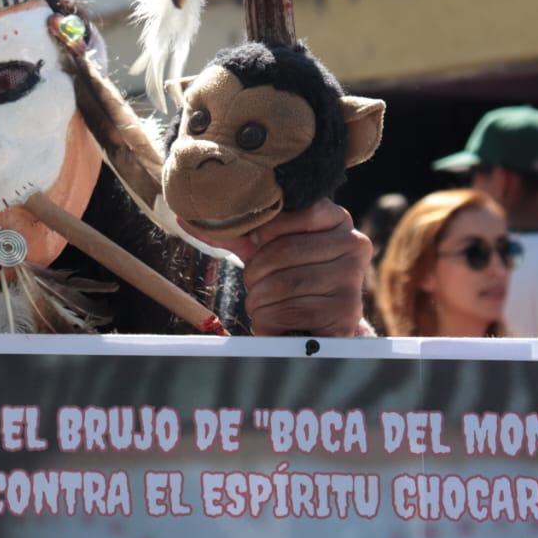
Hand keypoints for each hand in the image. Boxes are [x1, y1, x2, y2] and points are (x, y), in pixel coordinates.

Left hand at [212, 198, 370, 336]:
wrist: (315, 321)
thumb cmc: (287, 275)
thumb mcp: (262, 247)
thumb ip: (231, 231)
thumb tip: (184, 216)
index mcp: (334, 217)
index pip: (284, 217)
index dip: (260, 238)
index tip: (257, 250)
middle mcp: (353, 243)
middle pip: (281, 253)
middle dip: (256, 276)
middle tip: (257, 286)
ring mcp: (353, 277)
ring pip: (283, 285)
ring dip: (260, 301)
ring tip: (266, 304)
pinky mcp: (348, 310)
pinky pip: (292, 312)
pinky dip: (271, 321)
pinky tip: (276, 321)